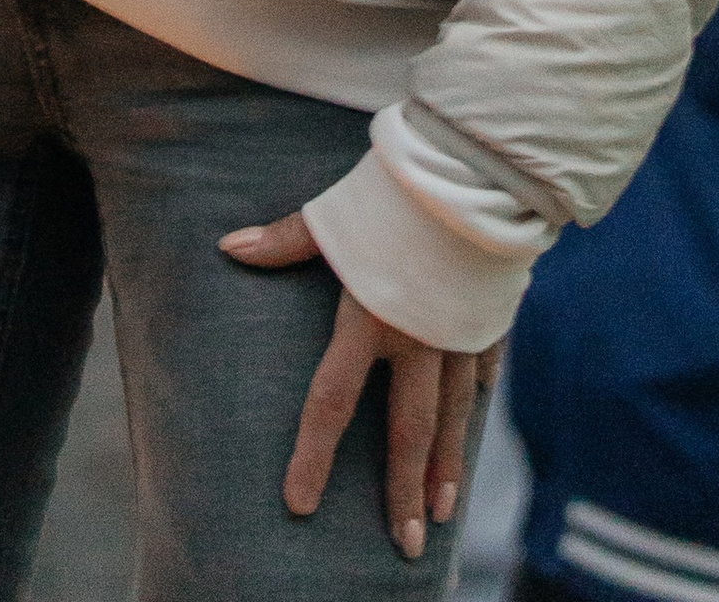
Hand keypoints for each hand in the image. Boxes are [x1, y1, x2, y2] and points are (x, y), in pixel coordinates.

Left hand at [220, 208, 501, 560]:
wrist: (473, 172)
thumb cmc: (393, 192)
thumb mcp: (335, 216)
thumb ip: (285, 241)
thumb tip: (228, 246)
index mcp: (370, 321)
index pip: (332, 402)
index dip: (313, 455)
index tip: (299, 503)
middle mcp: (416, 340)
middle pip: (406, 431)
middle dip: (403, 492)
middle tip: (405, 546)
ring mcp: (459, 334)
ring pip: (452, 417)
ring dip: (445, 467)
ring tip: (443, 514)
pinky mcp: (490, 317)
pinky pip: (481, 371)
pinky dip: (475, 401)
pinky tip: (470, 428)